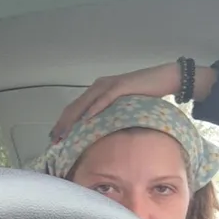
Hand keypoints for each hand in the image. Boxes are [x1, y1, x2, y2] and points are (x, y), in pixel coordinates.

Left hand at [51, 61, 215, 140]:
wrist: (165, 79)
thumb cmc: (144, 94)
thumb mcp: (122, 107)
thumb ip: (108, 115)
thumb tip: (98, 133)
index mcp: (96, 91)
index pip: (74, 108)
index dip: (62, 123)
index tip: (54, 138)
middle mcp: (98, 86)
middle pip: (74, 107)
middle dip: (62, 124)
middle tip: (53, 140)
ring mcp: (108, 85)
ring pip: (84, 103)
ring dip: (72, 119)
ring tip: (64, 133)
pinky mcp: (120, 86)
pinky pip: (104, 99)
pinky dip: (94, 109)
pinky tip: (86, 119)